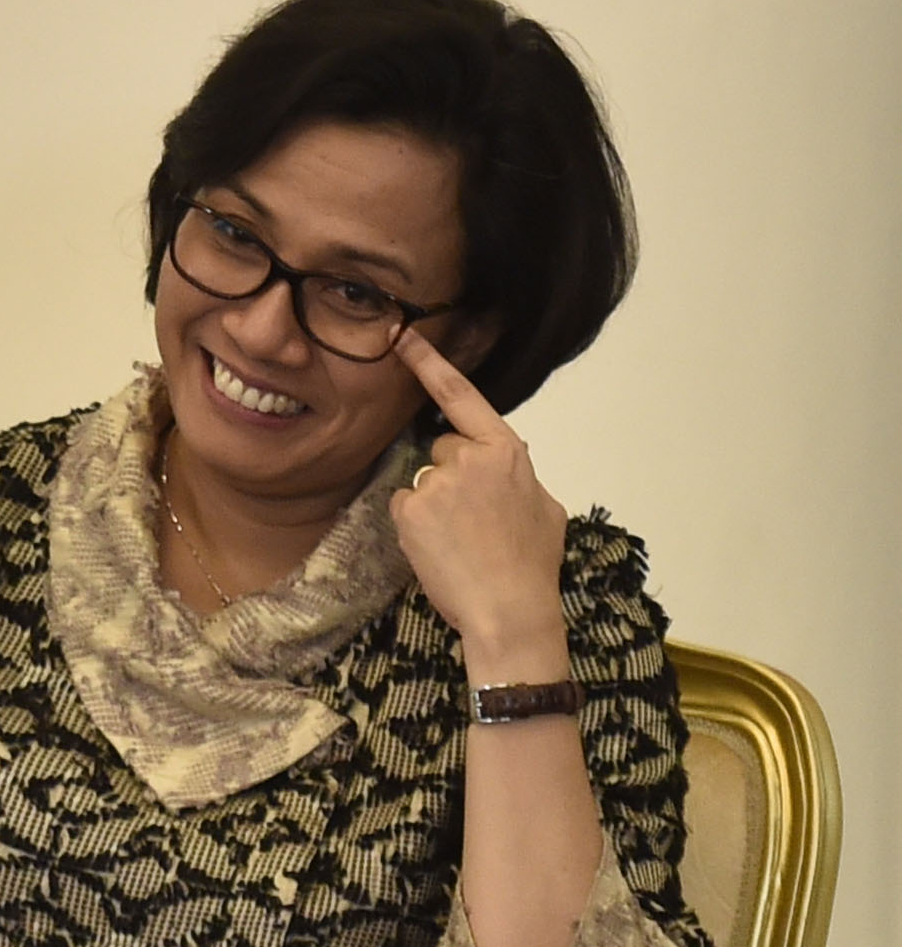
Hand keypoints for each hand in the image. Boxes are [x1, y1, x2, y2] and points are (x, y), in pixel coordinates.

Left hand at [391, 332, 571, 681]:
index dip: (429, 364)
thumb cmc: (532, 563)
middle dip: (450, 474)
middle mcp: (469, 458)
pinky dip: (415, 525)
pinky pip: (404, 505)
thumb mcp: (544, 506)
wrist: (509, 609)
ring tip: (462, 540)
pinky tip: (440, 548)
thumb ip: (517, 473)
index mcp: (506, 451)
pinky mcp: (411, 509)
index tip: (402, 337)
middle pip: (441, 448)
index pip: (461, 397)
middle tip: (473, 519)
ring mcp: (437, 482)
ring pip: (422, 480)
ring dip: (434, 504)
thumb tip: (504, 461)